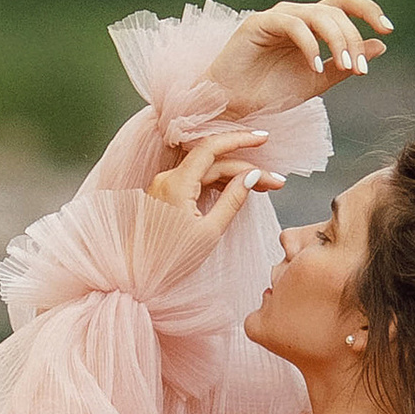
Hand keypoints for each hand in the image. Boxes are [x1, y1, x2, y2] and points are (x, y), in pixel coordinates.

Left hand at [146, 129, 281, 253]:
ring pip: (207, 171)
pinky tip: (240, 189)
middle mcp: (168, 178)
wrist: (138, 274)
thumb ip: (232, 200)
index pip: (211, 148)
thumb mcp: (209, 231)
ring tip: (265, 187)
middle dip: (247, 168)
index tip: (263, 139)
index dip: (240, 139)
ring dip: (236, 176)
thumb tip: (251, 176)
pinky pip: (197, 181)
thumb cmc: (171, 259)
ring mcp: (166, 185)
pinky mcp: (167, 195)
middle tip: (276, 183)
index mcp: (177, 183)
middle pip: (214, 163)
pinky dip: (220, 183)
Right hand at [202, 0, 389, 113]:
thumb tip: (381, 45)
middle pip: (337, 11)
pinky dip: (310, 45)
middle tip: (359, 69)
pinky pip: (294, 25)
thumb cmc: (271, 93)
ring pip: (319, 14)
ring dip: (338, 40)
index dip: (369, 10)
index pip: (345, 4)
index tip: (388, 29)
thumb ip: (345, 64)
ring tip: (345, 67)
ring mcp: (278, 17)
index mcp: (312, 25)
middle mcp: (297, 15)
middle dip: (353, 39)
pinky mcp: (258, 23)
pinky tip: (315, 67)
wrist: (234, 106)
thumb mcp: (318, 81)